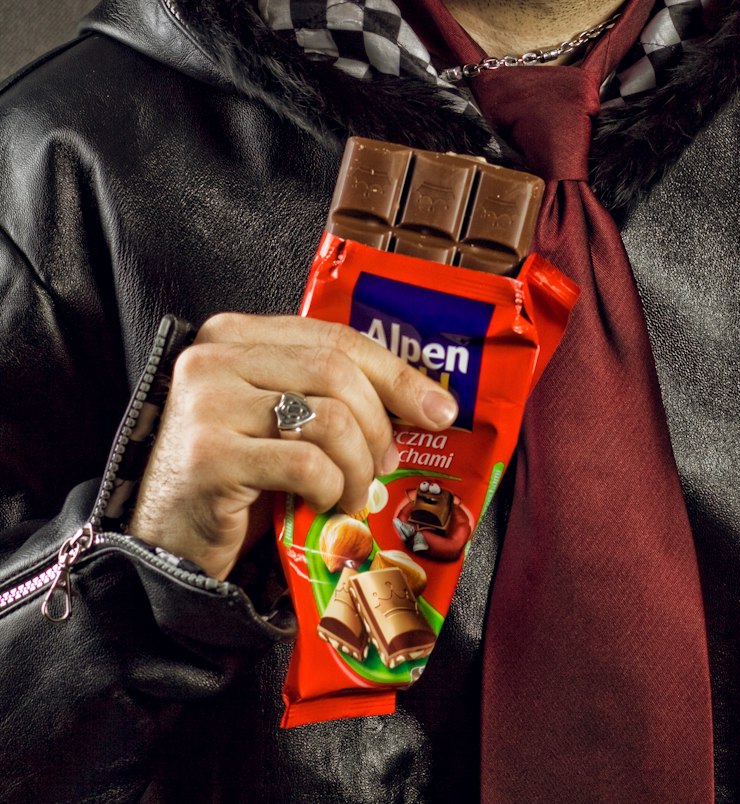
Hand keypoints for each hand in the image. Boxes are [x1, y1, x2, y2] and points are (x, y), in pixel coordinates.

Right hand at [127, 312, 457, 581]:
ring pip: (329, 416)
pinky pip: (305, 463)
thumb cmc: (231, 480)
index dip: (395, 373)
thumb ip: (325, 393)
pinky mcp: (209, 455)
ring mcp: (207, 403)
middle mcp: (214, 357)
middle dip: (378, 425)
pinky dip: (329, 488)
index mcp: (234, 334)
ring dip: (358, 465)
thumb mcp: (278, 421)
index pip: (335, 337)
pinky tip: (321, 505)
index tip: (437, 409)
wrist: (161, 545)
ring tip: (353, 495)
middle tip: (386, 465)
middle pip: (337, 371)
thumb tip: (420, 401)